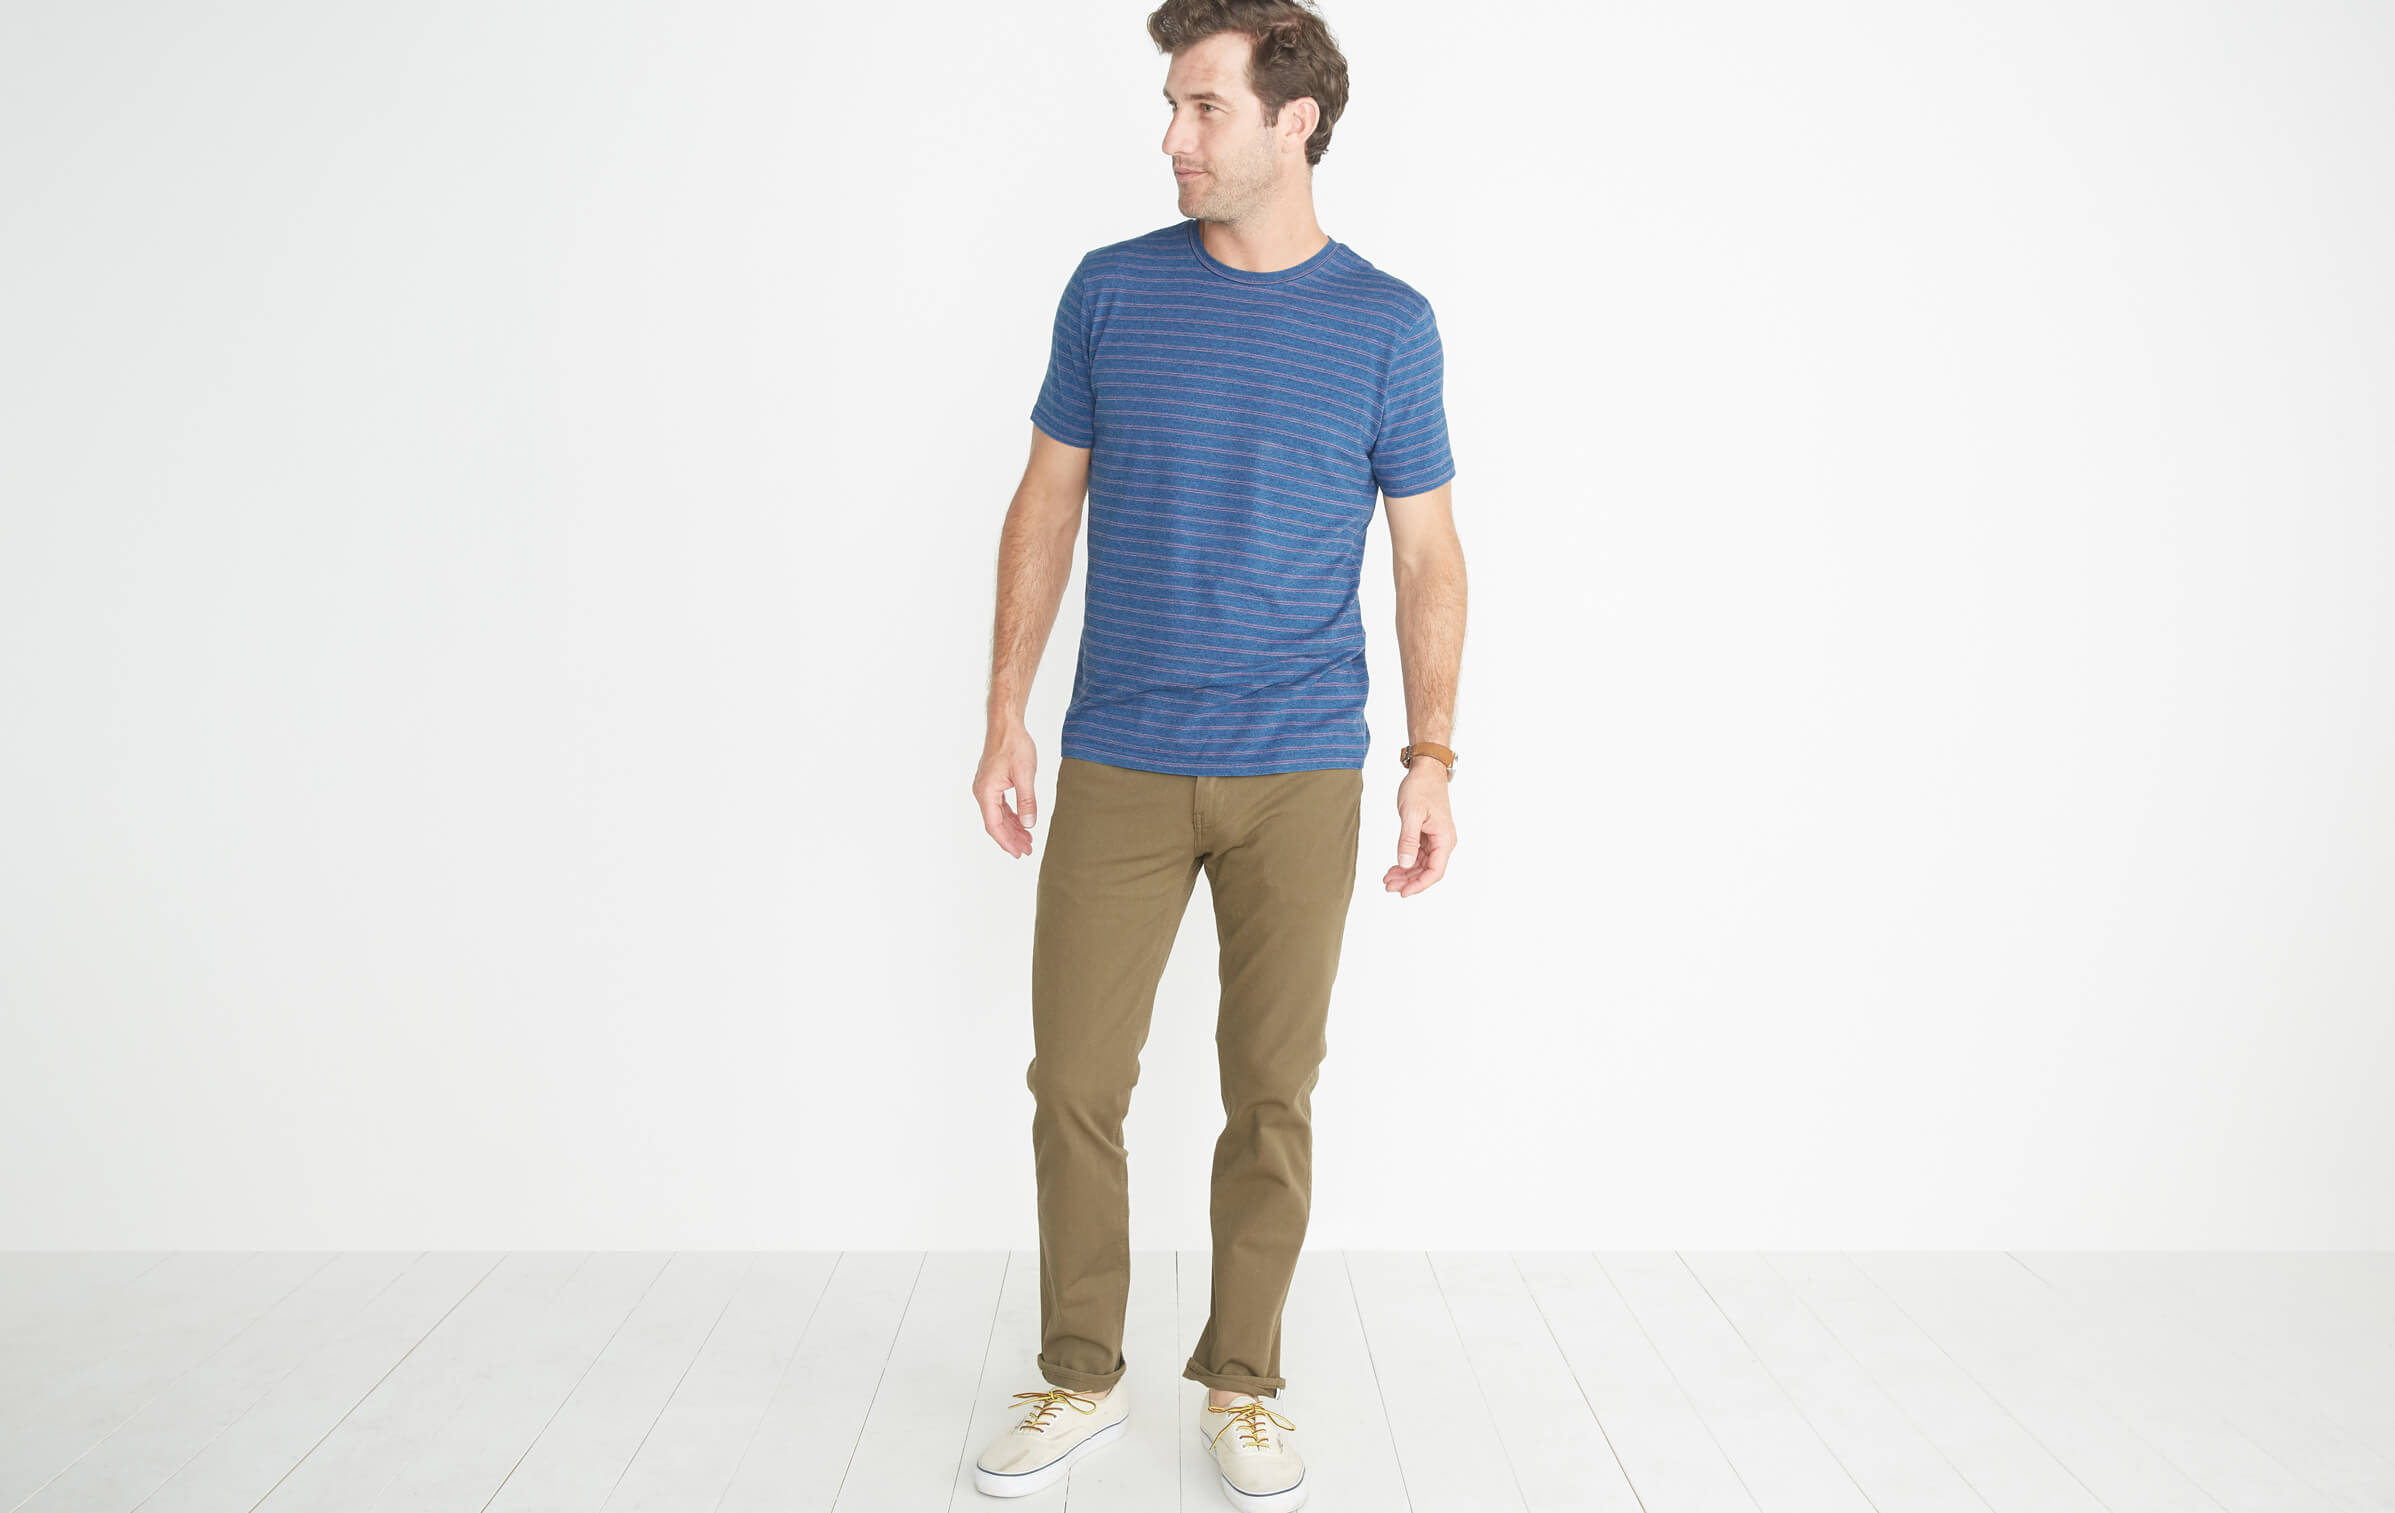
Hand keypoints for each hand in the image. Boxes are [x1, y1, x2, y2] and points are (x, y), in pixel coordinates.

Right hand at [974, 725, 1040, 857]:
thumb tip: (1029, 824)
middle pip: (996, 823)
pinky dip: (1011, 816)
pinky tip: (1022, 822)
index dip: (1007, 842)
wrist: (1006, 725)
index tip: (1018, 853)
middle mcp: (982, 792)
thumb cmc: (1013, 745)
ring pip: (998, 815)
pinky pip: (1000, 806)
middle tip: (1027, 850)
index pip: (995, 825)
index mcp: (986, 792)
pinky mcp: (992, 783)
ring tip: (1027, 839)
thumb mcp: (1024, 774)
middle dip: (1011, 838)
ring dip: (1012, 828)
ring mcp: (986, 788)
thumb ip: (1026, 801)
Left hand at [1383, 763, 1455, 896]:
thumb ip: (1408, 840)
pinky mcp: (1427, 836)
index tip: (1403, 892)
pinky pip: (1418, 855)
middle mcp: (1443, 842)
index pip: (1435, 871)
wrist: (1426, 771)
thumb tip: (1405, 863)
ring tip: (1388, 879)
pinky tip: (1394, 868)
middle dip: (1408, 881)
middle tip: (1388, 886)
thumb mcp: (1411, 814)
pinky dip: (1406, 862)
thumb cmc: (1421, 788)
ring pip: (1422, 865)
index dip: (1419, 885)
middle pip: (1427, 871)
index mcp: (1444, 839)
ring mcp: (1436, 839)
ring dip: (1406, 873)